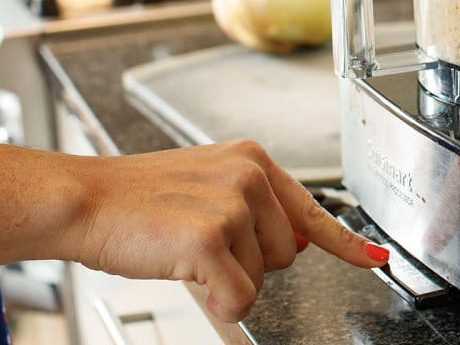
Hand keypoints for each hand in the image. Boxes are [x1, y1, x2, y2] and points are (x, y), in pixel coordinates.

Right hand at [65, 140, 387, 322]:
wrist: (84, 200)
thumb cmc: (136, 199)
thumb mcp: (206, 189)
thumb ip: (255, 210)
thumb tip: (297, 241)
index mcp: (251, 160)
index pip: (312, 208)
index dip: (346, 242)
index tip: (374, 259)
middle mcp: (249, 175)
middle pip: (287, 254)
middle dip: (249, 261)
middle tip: (201, 243)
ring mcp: (233, 204)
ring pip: (263, 276)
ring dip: (228, 277)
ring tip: (186, 249)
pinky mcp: (211, 236)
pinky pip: (240, 295)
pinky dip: (218, 299)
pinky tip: (189, 275)